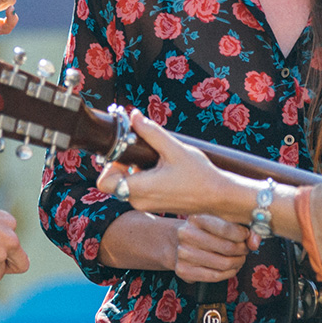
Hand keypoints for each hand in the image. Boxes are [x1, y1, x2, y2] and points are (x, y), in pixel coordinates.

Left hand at [96, 109, 237, 219]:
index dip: (109, 164)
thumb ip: (151, 132)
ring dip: (135, 170)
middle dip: (124, 163)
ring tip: (157, 160)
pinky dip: (143, 177)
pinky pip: (138, 190)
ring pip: (126, 184)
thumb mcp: (174, 149)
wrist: (218, 196)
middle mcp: (138, 201)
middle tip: (143, 151)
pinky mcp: (153, 206)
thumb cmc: (199, 175)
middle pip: (115, 180)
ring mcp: (146, 206)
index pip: (103, 182)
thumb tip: (133, 116)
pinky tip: (162, 169)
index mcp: (140, 189)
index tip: (127, 152)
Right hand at [173, 214, 249, 282]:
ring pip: (223, 264)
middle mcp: (186, 234)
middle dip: (242, 250)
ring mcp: (183, 253)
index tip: (246, 235)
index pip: (227, 228)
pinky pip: (215, 276)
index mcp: (196, 217)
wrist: (176, 242)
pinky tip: (232, 268)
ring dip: (238, 263)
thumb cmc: (205, 230)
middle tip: (245, 249)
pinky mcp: (183, 270)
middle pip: (228, 248)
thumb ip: (240, 227)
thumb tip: (255, 241)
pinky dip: (229, 273)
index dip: (243, 235)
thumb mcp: (218, 220)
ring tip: (239, 258)